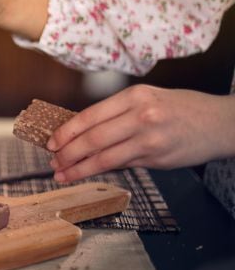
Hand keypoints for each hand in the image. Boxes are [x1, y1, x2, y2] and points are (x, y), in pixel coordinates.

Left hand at [47, 85, 234, 181]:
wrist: (220, 123)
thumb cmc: (179, 108)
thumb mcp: (147, 99)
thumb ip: (116, 114)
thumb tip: (80, 132)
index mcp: (134, 96)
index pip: (90, 115)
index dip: (67, 131)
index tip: (51, 142)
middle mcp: (142, 116)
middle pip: (93, 138)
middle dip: (68, 152)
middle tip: (53, 161)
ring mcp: (151, 140)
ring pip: (105, 157)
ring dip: (79, 168)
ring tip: (62, 173)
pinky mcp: (158, 159)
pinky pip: (122, 165)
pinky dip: (101, 170)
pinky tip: (87, 173)